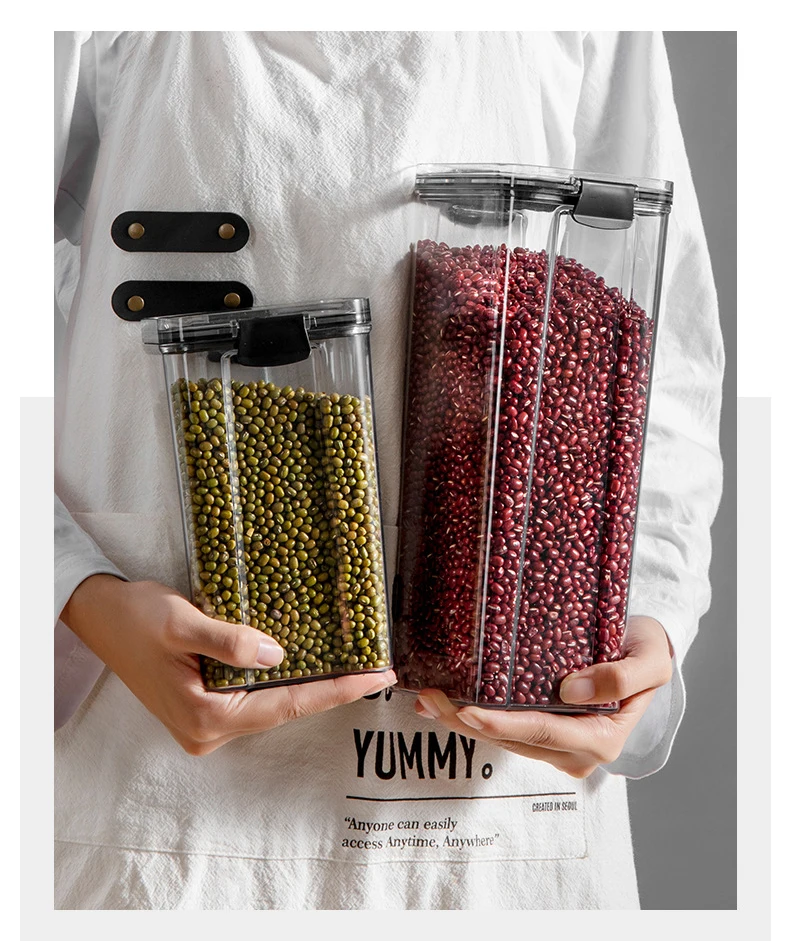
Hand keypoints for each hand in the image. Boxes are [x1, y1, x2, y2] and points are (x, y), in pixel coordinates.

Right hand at [61, 575, 396, 754]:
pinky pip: (254, 698)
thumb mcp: (182, 622)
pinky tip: (310, 667)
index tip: (376, 679)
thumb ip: (231, 641)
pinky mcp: (204, 709)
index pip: (287, 704)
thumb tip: (279, 655)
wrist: (97, 617)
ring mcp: (204, 724)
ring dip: (310, 687)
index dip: (337, 691)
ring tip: (354, 669)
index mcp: (205, 717)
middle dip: (331, 690)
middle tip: (377, 671)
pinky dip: (284, 683)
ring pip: (271, 705)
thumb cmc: (135, 617)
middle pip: (284, 710)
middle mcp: (207, 730)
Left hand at [414, 616, 672, 778]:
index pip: (542, 732)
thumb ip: (623, 677)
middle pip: (512, 740)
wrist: (644, 654)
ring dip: (463, 722)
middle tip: (429, 698)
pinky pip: (506, 731)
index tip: (468, 712)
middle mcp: (577, 751)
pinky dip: (476, 718)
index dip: (502, 724)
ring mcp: (559, 747)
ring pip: (503, 739)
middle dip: (467, 722)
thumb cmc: (647, 653)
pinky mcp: (545, 736)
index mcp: (602, 738)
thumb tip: (572, 691)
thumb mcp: (652, 660)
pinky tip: (446, 705)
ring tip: (427, 699)